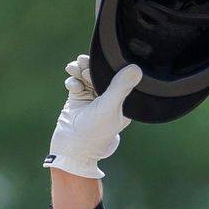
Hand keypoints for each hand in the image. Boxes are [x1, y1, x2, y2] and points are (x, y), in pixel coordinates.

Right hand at [45, 56, 142, 178]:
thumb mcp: (109, 107)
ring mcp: (92, 98)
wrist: (72, 148)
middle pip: (101, 73)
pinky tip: (71, 85)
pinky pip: (76, 83)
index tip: (101, 60)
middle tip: (82, 62)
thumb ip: (121, 87)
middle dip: (90, 66)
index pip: (120, 76)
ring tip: (73, 68)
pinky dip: (72, 81)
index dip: (110, 65)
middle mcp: (109, 98)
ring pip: (87, 76)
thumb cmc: (95, 132)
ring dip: (79, 70)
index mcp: (123, 101)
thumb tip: (137, 67)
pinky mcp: (78, 99)